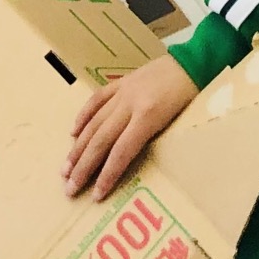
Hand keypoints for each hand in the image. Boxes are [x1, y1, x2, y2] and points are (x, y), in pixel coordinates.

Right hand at [63, 54, 199, 198]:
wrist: (192, 62)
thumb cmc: (191, 97)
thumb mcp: (178, 123)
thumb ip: (153, 140)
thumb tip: (133, 164)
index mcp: (148, 116)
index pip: (121, 152)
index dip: (107, 176)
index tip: (95, 196)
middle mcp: (131, 104)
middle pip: (101, 140)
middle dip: (84, 167)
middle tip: (70, 189)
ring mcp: (123, 92)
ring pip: (94, 123)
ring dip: (78, 148)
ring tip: (65, 169)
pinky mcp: (121, 82)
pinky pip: (97, 99)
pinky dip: (83, 116)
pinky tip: (73, 133)